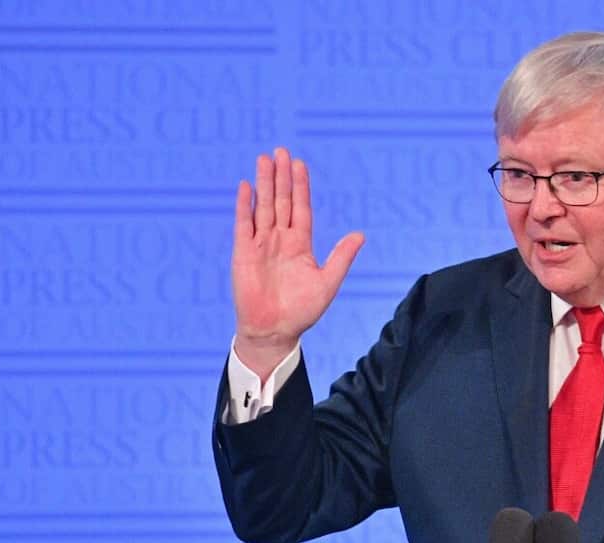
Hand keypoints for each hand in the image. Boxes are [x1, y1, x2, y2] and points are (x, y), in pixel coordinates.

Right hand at [231, 146, 364, 379]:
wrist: (275, 331)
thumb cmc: (302, 311)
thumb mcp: (328, 282)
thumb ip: (342, 257)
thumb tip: (361, 235)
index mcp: (300, 245)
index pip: (301, 209)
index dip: (300, 187)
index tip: (299, 164)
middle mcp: (280, 240)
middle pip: (281, 201)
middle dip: (281, 177)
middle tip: (282, 151)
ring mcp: (261, 245)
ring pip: (263, 207)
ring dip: (264, 183)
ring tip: (264, 159)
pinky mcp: (243, 253)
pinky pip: (243, 224)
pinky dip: (244, 205)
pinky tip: (246, 187)